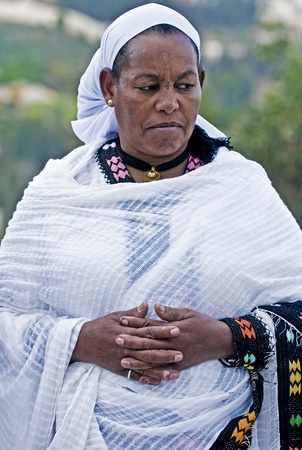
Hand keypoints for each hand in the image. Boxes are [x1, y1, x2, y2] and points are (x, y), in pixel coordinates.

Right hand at [70, 302, 181, 384]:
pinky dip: (146, 379)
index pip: (147, 330)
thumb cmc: (100, 326)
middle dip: (165, 351)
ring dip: (160, 369)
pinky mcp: (118, 369)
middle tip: (182, 352)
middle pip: (148, 349)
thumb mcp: (115, 316)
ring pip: (143, 365)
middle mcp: (125, 346)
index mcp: (125, 330)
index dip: (163, 330)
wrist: (81, 343)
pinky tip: (159, 382)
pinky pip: (134, 376)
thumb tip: (148, 304)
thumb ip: (133, 313)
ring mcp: (122, 359)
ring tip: (175, 372)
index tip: (177, 329)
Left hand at [117, 304, 234, 380]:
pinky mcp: (180, 367)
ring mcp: (177, 357)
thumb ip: (170, 312)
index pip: (151, 326)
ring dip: (138, 361)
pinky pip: (164, 372)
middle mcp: (174, 344)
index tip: (122, 320)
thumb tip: (155, 305)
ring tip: (122, 361)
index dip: (136, 323)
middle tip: (116, 340)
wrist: (220, 341)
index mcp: (174, 329)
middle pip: (149, 344)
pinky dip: (152, 374)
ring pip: (154, 360)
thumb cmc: (204, 323)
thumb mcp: (188, 313)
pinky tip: (141, 376)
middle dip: (132, 342)